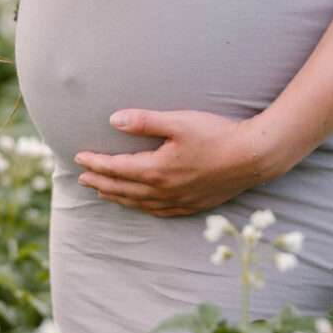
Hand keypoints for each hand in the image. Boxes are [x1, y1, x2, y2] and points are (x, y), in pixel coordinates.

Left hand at [72, 109, 271, 216]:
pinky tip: (141, 206)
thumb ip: (144, 121)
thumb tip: (113, 120)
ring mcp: (180, 200)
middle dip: (100, 182)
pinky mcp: (195, 204)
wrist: (254, 156)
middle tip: (82, 179)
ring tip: (103, 193)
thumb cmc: (216, 135)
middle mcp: (165, 190)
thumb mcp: (178, 121)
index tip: (78, 158)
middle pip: (123, 189)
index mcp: (157, 170)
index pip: (116, 168)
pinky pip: (161, 212)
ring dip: (118, 198)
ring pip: (140, 203)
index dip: (95, 163)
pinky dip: (144, 209)